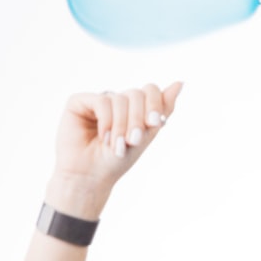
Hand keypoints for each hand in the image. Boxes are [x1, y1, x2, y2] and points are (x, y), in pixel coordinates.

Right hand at [47, 82, 182, 216]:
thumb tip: (180, 82)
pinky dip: (107, 120)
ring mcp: (98, 101)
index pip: (150, 91)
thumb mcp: (146, 136)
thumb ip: (162, 109)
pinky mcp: (79, 102)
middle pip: (137, 93)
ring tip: (116, 145)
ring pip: (120, 99)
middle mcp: (116, 101)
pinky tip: (103, 136)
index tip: (155, 123)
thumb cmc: (116, 161)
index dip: (155, 105)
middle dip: (138, 119)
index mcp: (133, 108)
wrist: (90, 177)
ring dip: (122, 125)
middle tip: (133, 140)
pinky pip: (102, 101)